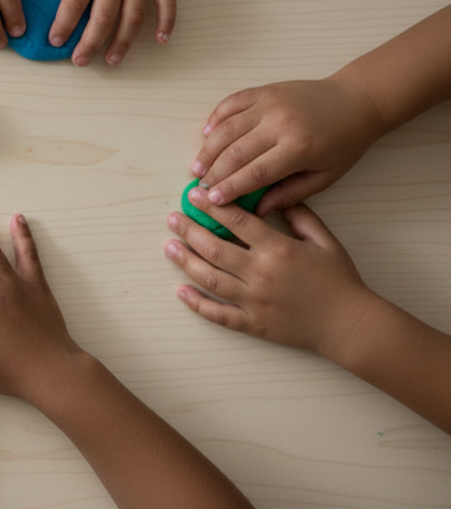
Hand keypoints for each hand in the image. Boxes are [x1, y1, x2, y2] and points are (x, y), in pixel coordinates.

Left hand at [30, 0, 175, 65]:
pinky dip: (167, 22)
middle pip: (102, 18)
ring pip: (132, 18)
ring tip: (112, 61)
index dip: (63, 24)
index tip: (54, 41)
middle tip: (79, 61)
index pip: (74, 1)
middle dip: (89, 43)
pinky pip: (167, 2)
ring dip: (122, 42)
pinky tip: (161, 40)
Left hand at [165, 187, 380, 358]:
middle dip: (190, 230)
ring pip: (210, 279)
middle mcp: (261, 274)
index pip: (236, 221)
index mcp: (278, 249)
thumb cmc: (340, 280)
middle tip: (173, 218)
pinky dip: (197, 304)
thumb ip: (300, 215)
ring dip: (186, 262)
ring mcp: (254, 301)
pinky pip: (219, 315)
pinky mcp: (253, 324)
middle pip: (215, 248)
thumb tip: (273, 196)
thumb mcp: (325, 240)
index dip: (211, 206)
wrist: (350, 324)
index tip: (193, 195)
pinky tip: (181, 291)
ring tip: (169, 247)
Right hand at [192, 78, 386, 212]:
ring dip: (207, 149)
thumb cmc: (344, 142)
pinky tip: (206, 134)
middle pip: (235, 152)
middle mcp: (280, 123)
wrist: (356, 101)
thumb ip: (291, 194)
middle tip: (199, 187)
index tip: (212, 201)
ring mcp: (269, 103)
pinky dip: (215, 118)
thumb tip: (258, 209)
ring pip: (226, 128)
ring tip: (197, 167)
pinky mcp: (263, 90)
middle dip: (213, 173)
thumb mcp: (325, 176)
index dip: (230, 188)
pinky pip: (230, 103)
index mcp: (298, 148)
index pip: (255, 173)